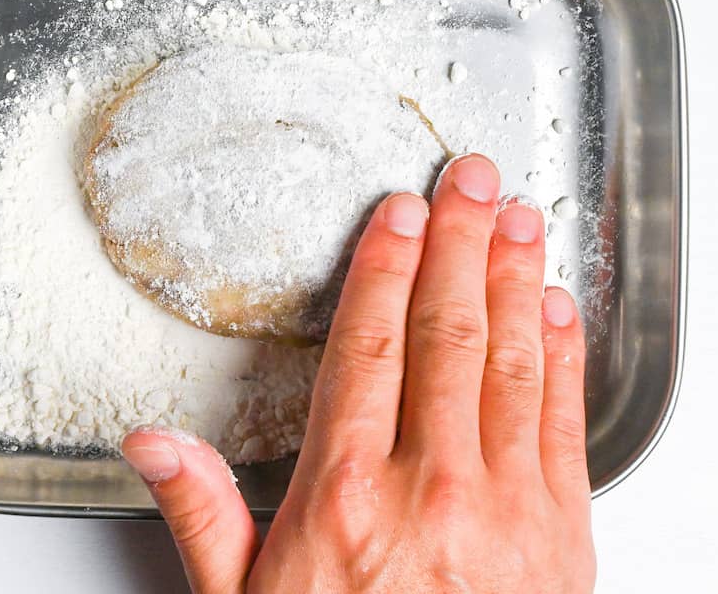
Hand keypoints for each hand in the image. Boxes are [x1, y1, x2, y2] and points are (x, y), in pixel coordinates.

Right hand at [122, 154, 594, 592]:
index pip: (371, 346)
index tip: (400, 214)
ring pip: (510, 364)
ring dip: (517, 282)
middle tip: (473, 181)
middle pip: (447, 333)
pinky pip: (564, 424)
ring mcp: (505, 509)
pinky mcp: (563, 537)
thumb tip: (153, 442)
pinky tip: (561, 311)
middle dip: (460, 244)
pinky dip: (564, 357)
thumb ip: (204, 515)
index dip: (387, 268)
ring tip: (519, 221)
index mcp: (346, 496)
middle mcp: (430, 488)